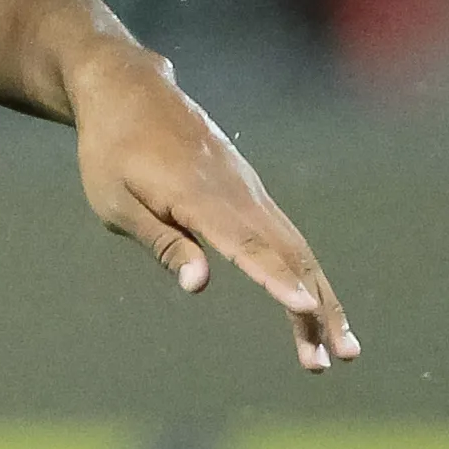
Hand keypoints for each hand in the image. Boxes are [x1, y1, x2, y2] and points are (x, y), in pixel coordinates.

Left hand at [69, 47, 357, 371]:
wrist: (129, 88)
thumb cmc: (111, 150)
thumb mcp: (116, 201)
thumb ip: (162, 243)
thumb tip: (199, 286)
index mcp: (198, 197)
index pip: (246, 246)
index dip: (276, 280)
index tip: (306, 310)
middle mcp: (237, 193)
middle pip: (290, 255)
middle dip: (318, 309)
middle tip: (337, 359)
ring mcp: (249, 190)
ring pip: (296, 249)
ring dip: (321, 299)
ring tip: (337, 351)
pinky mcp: (249, 191)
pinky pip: (285, 237)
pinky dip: (305, 273)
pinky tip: (314, 306)